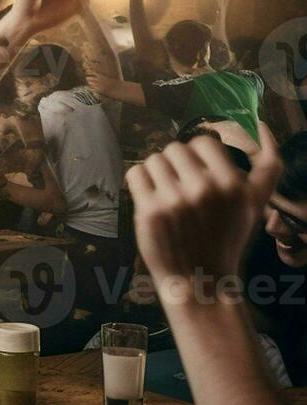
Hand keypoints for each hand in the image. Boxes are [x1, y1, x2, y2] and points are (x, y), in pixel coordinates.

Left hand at [126, 134, 280, 302]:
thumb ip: (268, 167)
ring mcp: (174, 200)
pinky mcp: (148, 211)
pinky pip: (135, 173)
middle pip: (174, 148)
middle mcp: (204, 189)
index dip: (197, 157)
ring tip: (166, 195)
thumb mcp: (256, 205)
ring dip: (156, 173)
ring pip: (153, 159)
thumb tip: (263, 125)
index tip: (198, 175)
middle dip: (175, 165)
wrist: (199, 279)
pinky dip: (139, 182)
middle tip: (180, 188)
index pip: (203, 142)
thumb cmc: (226, 238)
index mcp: (232, 184)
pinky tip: (150, 198)